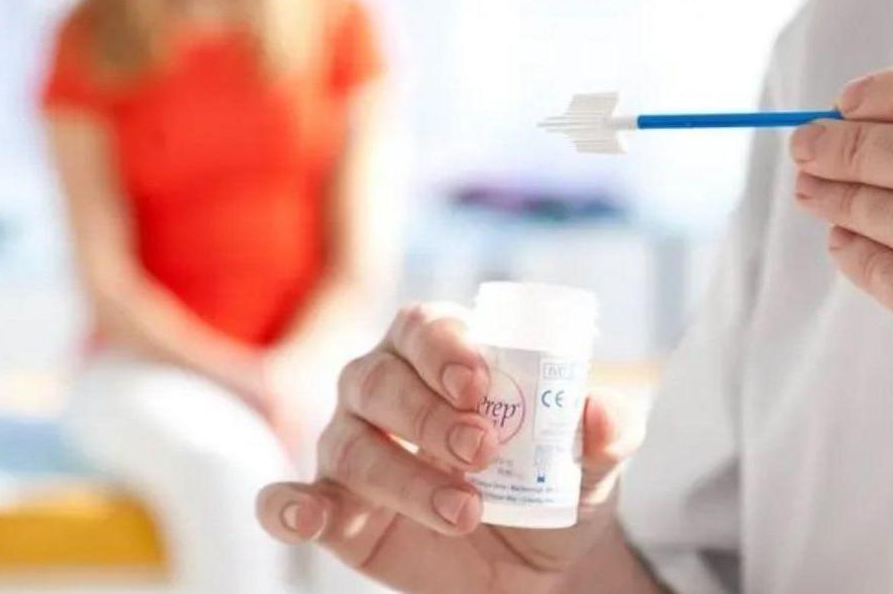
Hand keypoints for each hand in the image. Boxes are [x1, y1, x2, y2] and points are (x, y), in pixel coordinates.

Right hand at [255, 304, 645, 593]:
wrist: (538, 567)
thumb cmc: (555, 485)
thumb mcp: (593, 462)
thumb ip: (607, 433)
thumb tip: (602, 413)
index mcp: (441, 352)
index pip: (425, 326)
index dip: (445, 348)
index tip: (480, 383)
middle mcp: (384, 387)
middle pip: (379, 378)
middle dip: (427, 413)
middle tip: (481, 450)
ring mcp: (352, 445)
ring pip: (348, 442)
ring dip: (402, 476)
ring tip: (465, 511)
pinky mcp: (336, 509)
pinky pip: (289, 499)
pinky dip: (286, 505)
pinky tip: (304, 513)